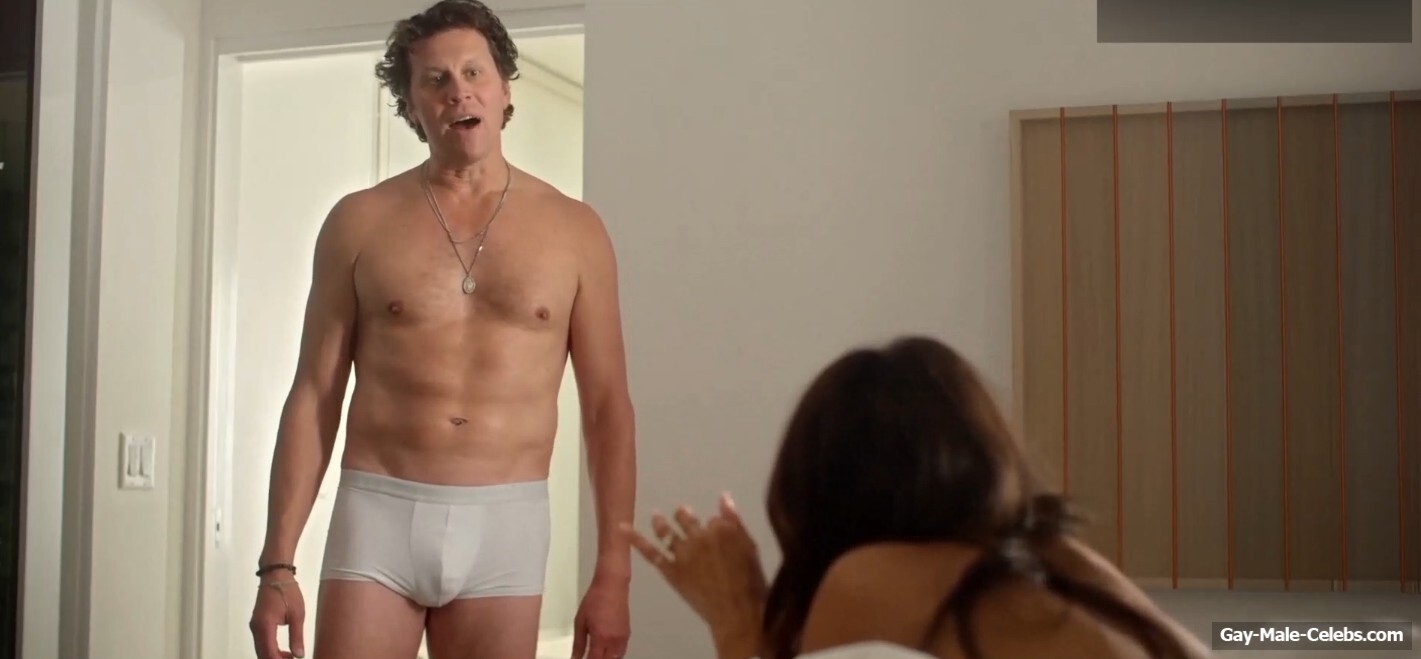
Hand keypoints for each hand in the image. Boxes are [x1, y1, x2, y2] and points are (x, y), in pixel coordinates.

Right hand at [249, 576, 305, 658]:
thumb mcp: (297, 614)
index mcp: (265, 626)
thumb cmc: (288, 592)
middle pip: (262, 653)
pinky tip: (282, 651)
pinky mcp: (257, 623)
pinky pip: (261, 642)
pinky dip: (270, 649)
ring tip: (290, 657)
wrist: (275, 575)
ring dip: (273, 656)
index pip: (268, 652)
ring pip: (260, 649)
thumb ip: (297, 636)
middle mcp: (256, 628)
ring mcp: (254, 626)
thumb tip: (299, 655)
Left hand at [572, 573, 630, 658]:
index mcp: (601, 638)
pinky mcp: (628, 633)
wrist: (612, 585)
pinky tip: (607, 650)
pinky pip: (622, 650)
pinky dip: (614, 654)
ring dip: (607, 658)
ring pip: (616, 658)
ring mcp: (623, 638)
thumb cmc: (593, 600)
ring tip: (597, 654)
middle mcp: (614, 641)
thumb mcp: (580, 621)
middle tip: (589, 656)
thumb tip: (575, 657)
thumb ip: (579, 643)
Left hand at [621, 493, 766, 646]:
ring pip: (667, 531)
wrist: (737, 612)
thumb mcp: (750, 548)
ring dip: (660, 522)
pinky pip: (651, 552)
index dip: (714, 527)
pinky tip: (622, 528)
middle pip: (687, 519)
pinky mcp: (671, 570)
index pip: (713, 520)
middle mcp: (699, 536)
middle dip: (683, 515)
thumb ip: (735, 521)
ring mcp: (683, 553)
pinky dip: (635, 539)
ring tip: (655, 516)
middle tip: (681, 512)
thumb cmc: (750, 583)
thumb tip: (723, 497)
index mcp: (721, 529)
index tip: (715, 534)